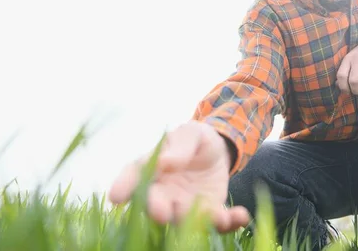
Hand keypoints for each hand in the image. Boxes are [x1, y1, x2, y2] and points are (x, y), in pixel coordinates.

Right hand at [108, 121, 249, 232]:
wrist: (218, 151)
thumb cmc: (195, 139)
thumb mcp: (191, 134)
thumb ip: (180, 146)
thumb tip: (167, 162)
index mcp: (152, 169)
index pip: (133, 177)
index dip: (123, 187)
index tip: (115, 197)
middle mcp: (163, 193)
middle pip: (155, 205)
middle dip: (158, 211)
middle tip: (162, 213)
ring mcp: (185, 207)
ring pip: (187, 220)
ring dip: (200, 222)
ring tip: (218, 216)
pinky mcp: (208, 214)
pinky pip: (217, 223)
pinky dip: (229, 222)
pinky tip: (242, 215)